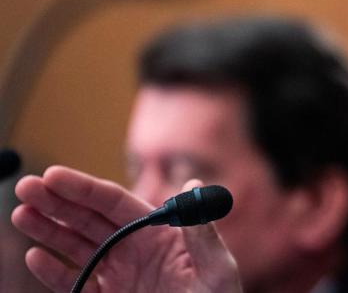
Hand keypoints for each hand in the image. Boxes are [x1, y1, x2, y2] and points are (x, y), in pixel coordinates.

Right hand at [11, 165, 241, 292]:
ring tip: (22, 214)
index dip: (84, 188)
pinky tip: (36, 257)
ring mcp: (120, 275)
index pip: (115, 202)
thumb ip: (202, 232)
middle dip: (57, 202)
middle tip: (26, 187)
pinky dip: (54, 272)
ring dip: (49, 230)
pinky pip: (76, 284)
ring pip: (77, 247)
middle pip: (89, 219)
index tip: (54, 175)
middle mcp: (135, 249)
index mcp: (159, 233)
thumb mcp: (216, 267)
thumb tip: (195, 186)